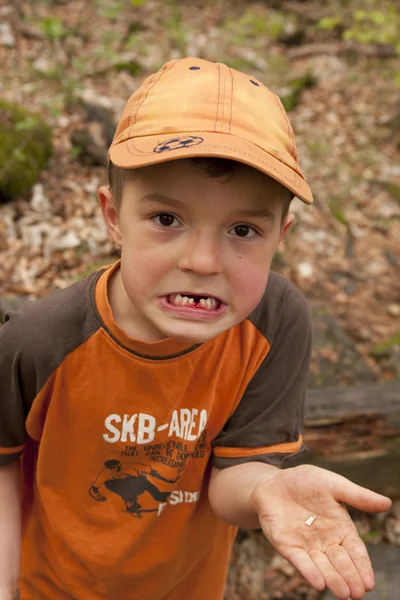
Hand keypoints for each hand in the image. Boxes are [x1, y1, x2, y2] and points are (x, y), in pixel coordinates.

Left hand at [252, 464, 390, 599]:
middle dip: (350, 578)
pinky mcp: (287, 545)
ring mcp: (306, 546)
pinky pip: (299, 560)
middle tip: (358, 594)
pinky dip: (309, 571)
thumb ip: (358, 496)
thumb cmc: (307, 482)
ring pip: (322, 566)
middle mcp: (325, 542)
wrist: (274, 482)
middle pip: (341, 563)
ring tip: (343, 593)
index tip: (370, 583)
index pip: (355, 551)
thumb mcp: (334, 485)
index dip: (363, 566)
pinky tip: (318, 583)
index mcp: (340, 529)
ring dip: (332, 580)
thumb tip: (387, 503)